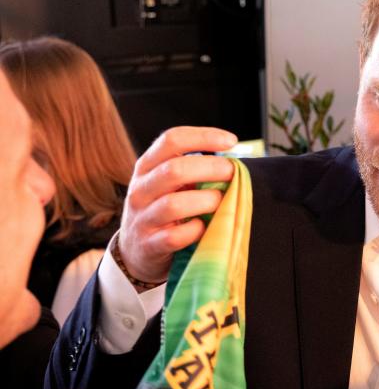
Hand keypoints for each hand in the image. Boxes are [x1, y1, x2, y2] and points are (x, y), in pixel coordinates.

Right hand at [118, 127, 237, 282]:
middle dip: (211, 168)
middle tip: (233, 173)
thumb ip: (192, 170)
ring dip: (206, 201)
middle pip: (174, 170)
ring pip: (173, 204)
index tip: (231, 141)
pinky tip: (204, 227)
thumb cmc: (163, 211)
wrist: (135, 252)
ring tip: (220, 201)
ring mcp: (143, 218)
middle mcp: (140, 190)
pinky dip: (196, 230)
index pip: (171, 140)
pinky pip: (175, 236)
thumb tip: (233, 162)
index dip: (204, 137)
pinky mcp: (150, 245)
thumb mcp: (168, 185)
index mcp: (147, 167)